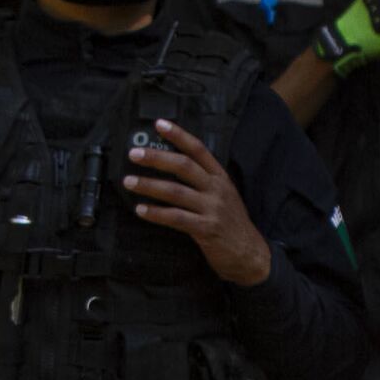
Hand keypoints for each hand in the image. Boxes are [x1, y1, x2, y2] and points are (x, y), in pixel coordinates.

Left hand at [124, 119, 272, 285]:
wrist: (250, 254)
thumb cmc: (231, 225)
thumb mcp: (224, 197)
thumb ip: (204, 182)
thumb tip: (172, 167)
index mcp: (220, 178)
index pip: (199, 150)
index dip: (179, 135)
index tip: (159, 124)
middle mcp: (217, 190)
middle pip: (184, 166)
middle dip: (157, 158)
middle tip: (134, 154)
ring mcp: (212, 209)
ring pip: (176, 192)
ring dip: (150, 185)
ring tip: (129, 181)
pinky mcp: (206, 229)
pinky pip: (176, 218)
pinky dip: (156, 213)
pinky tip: (141, 209)